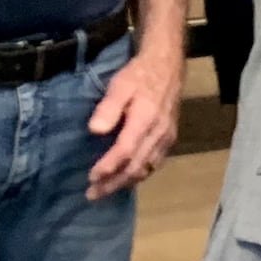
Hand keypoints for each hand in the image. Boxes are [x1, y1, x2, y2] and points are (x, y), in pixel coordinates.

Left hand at [87, 50, 182, 199]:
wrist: (167, 65)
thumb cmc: (139, 74)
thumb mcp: (120, 84)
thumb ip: (109, 107)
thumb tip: (95, 130)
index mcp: (145, 120)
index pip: (125, 152)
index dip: (108, 167)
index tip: (90, 177)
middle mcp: (158, 133)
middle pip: (136, 167)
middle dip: (113, 183)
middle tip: (92, 194)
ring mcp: (166, 137)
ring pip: (147, 168)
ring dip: (126, 182)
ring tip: (106, 189)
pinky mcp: (170, 137)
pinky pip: (155, 162)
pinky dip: (140, 174)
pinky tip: (128, 176)